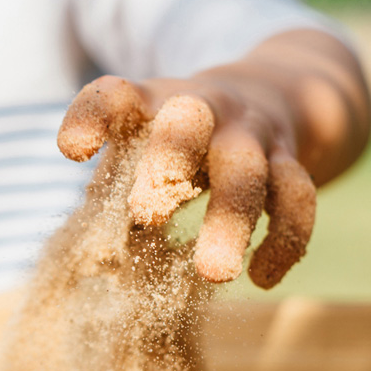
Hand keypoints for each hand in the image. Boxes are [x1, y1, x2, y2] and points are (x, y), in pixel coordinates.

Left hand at [57, 29, 370, 288]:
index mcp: (155, 100)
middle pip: (191, 122)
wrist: (276, 92)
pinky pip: (299, 199)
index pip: (118, 96)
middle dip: (168, 161)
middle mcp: (207, 108)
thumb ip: (115, 188)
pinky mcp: (291, 161)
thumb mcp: (144, 144)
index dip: (94, 117)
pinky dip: (284, 240)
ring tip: (213, 274)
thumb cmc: (181, 138)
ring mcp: (253, 134)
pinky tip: (261, 278)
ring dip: (231, 221)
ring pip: (249, 171)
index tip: (72, 150)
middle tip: (143, 215)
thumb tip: (95, 256)